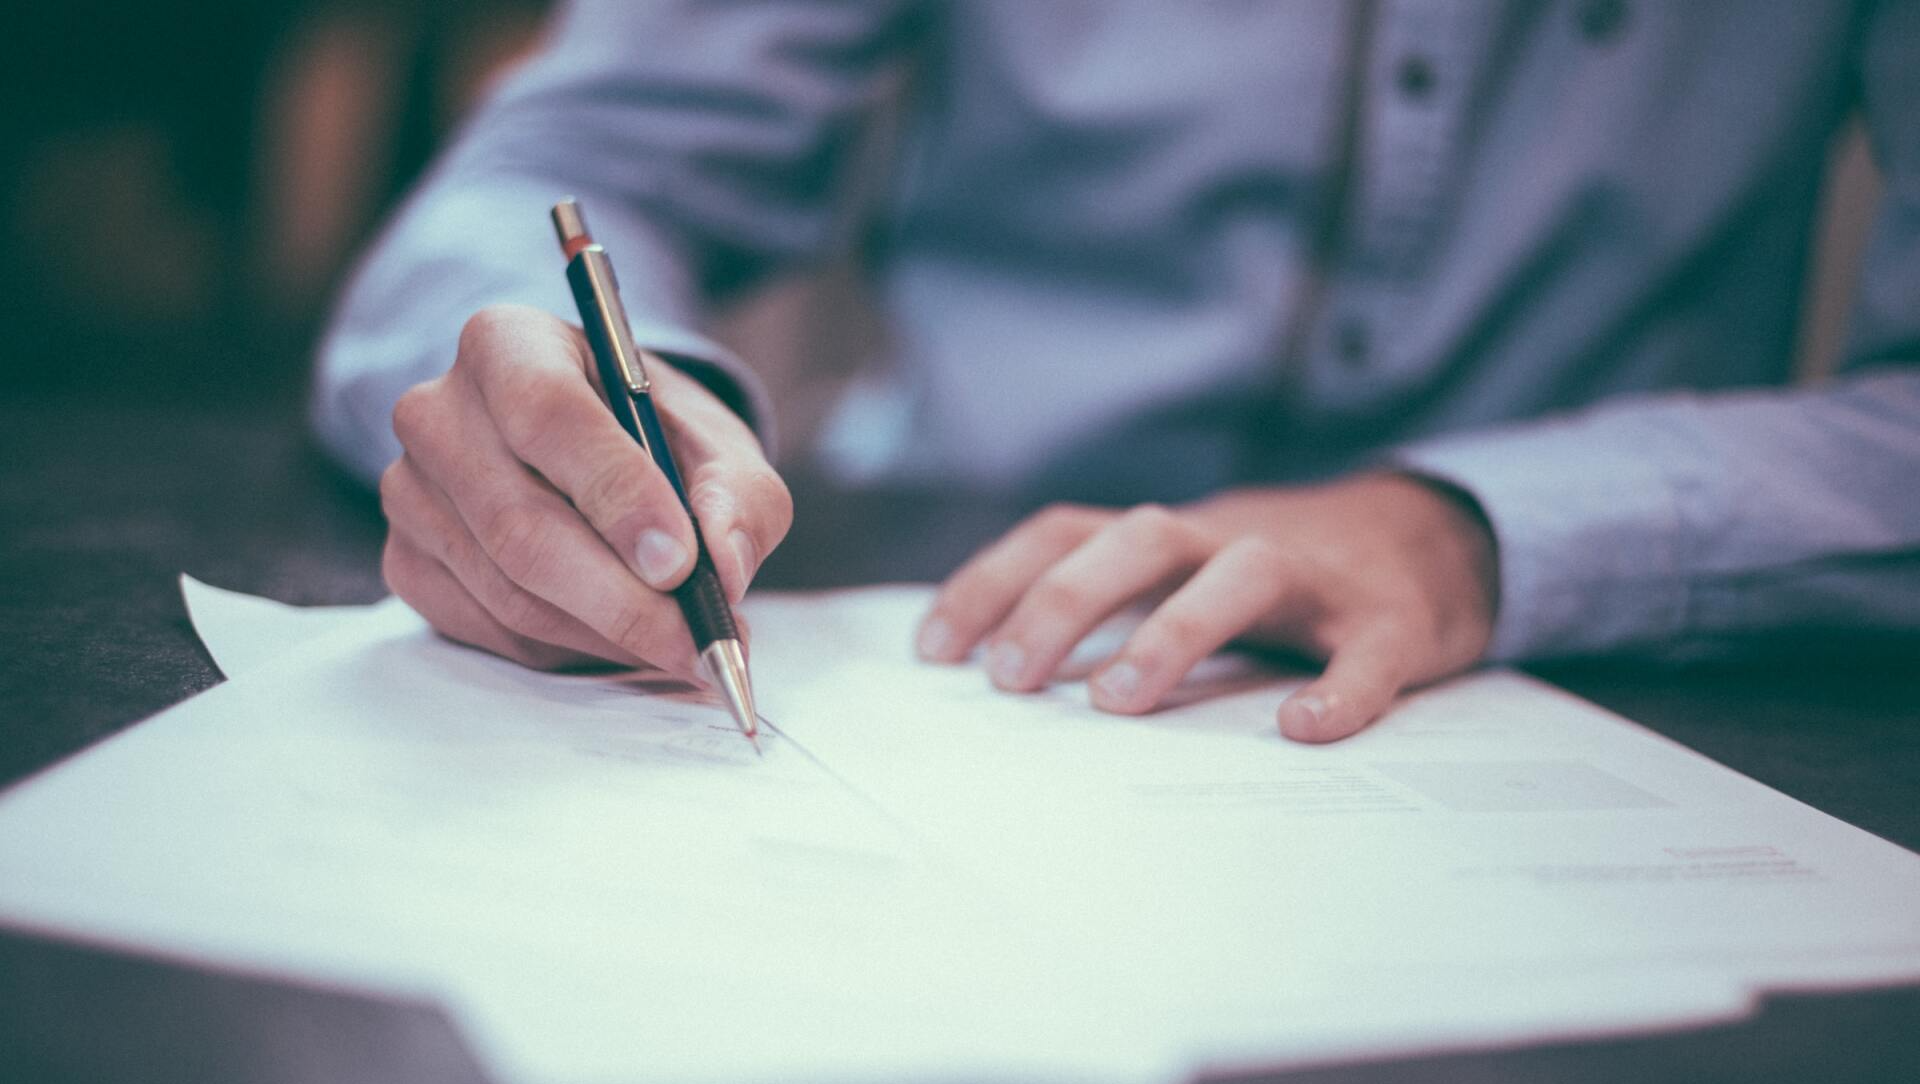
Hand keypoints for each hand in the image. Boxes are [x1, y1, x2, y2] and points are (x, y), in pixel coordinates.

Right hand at [379, 304, 790, 675]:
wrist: (595, 452)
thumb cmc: (654, 437)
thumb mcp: (717, 444)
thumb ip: (738, 496)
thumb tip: (724, 566)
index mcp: (508, 344)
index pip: (548, 415)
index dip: (616, 494)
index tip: (680, 562)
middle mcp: (438, 411)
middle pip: (520, 524)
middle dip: (622, 599)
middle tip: (698, 641)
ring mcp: (410, 491)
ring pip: (509, 591)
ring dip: (606, 634)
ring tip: (681, 645)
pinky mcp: (407, 561)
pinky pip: (490, 628)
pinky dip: (568, 649)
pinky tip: (621, 638)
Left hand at [915, 474, 1497, 741]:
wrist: (1433, 536)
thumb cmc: (1279, 577)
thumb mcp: (1185, 573)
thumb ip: (1111, 605)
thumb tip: (999, 674)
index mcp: (1172, 537)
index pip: (1066, 532)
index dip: (994, 580)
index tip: (933, 650)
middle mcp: (1231, 539)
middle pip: (1139, 539)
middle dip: (1064, 601)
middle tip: (1010, 680)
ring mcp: (1315, 577)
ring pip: (1242, 574)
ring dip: (1174, 630)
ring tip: (1118, 702)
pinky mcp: (1393, 620)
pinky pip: (1367, 650)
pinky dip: (1339, 688)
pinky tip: (1303, 728)